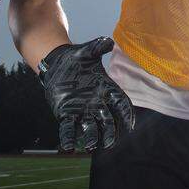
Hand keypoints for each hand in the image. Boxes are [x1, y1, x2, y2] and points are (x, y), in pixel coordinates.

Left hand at [38, 37, 134, 151]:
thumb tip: (108, 41)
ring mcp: (83, 111)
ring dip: (91, 138)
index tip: (130, 126)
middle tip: (110, 143)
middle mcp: (97, 103)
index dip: (126, 115)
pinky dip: (69, 138)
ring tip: (90, 146)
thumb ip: (98, 47)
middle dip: (110, 133)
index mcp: (107, 89)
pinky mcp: (67, 115)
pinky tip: (68, 147)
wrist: (58, 63)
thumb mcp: (87, 51)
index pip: (121, 103)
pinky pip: (69, 129)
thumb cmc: (76, 58)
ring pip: (90, 128)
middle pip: (108, 121)